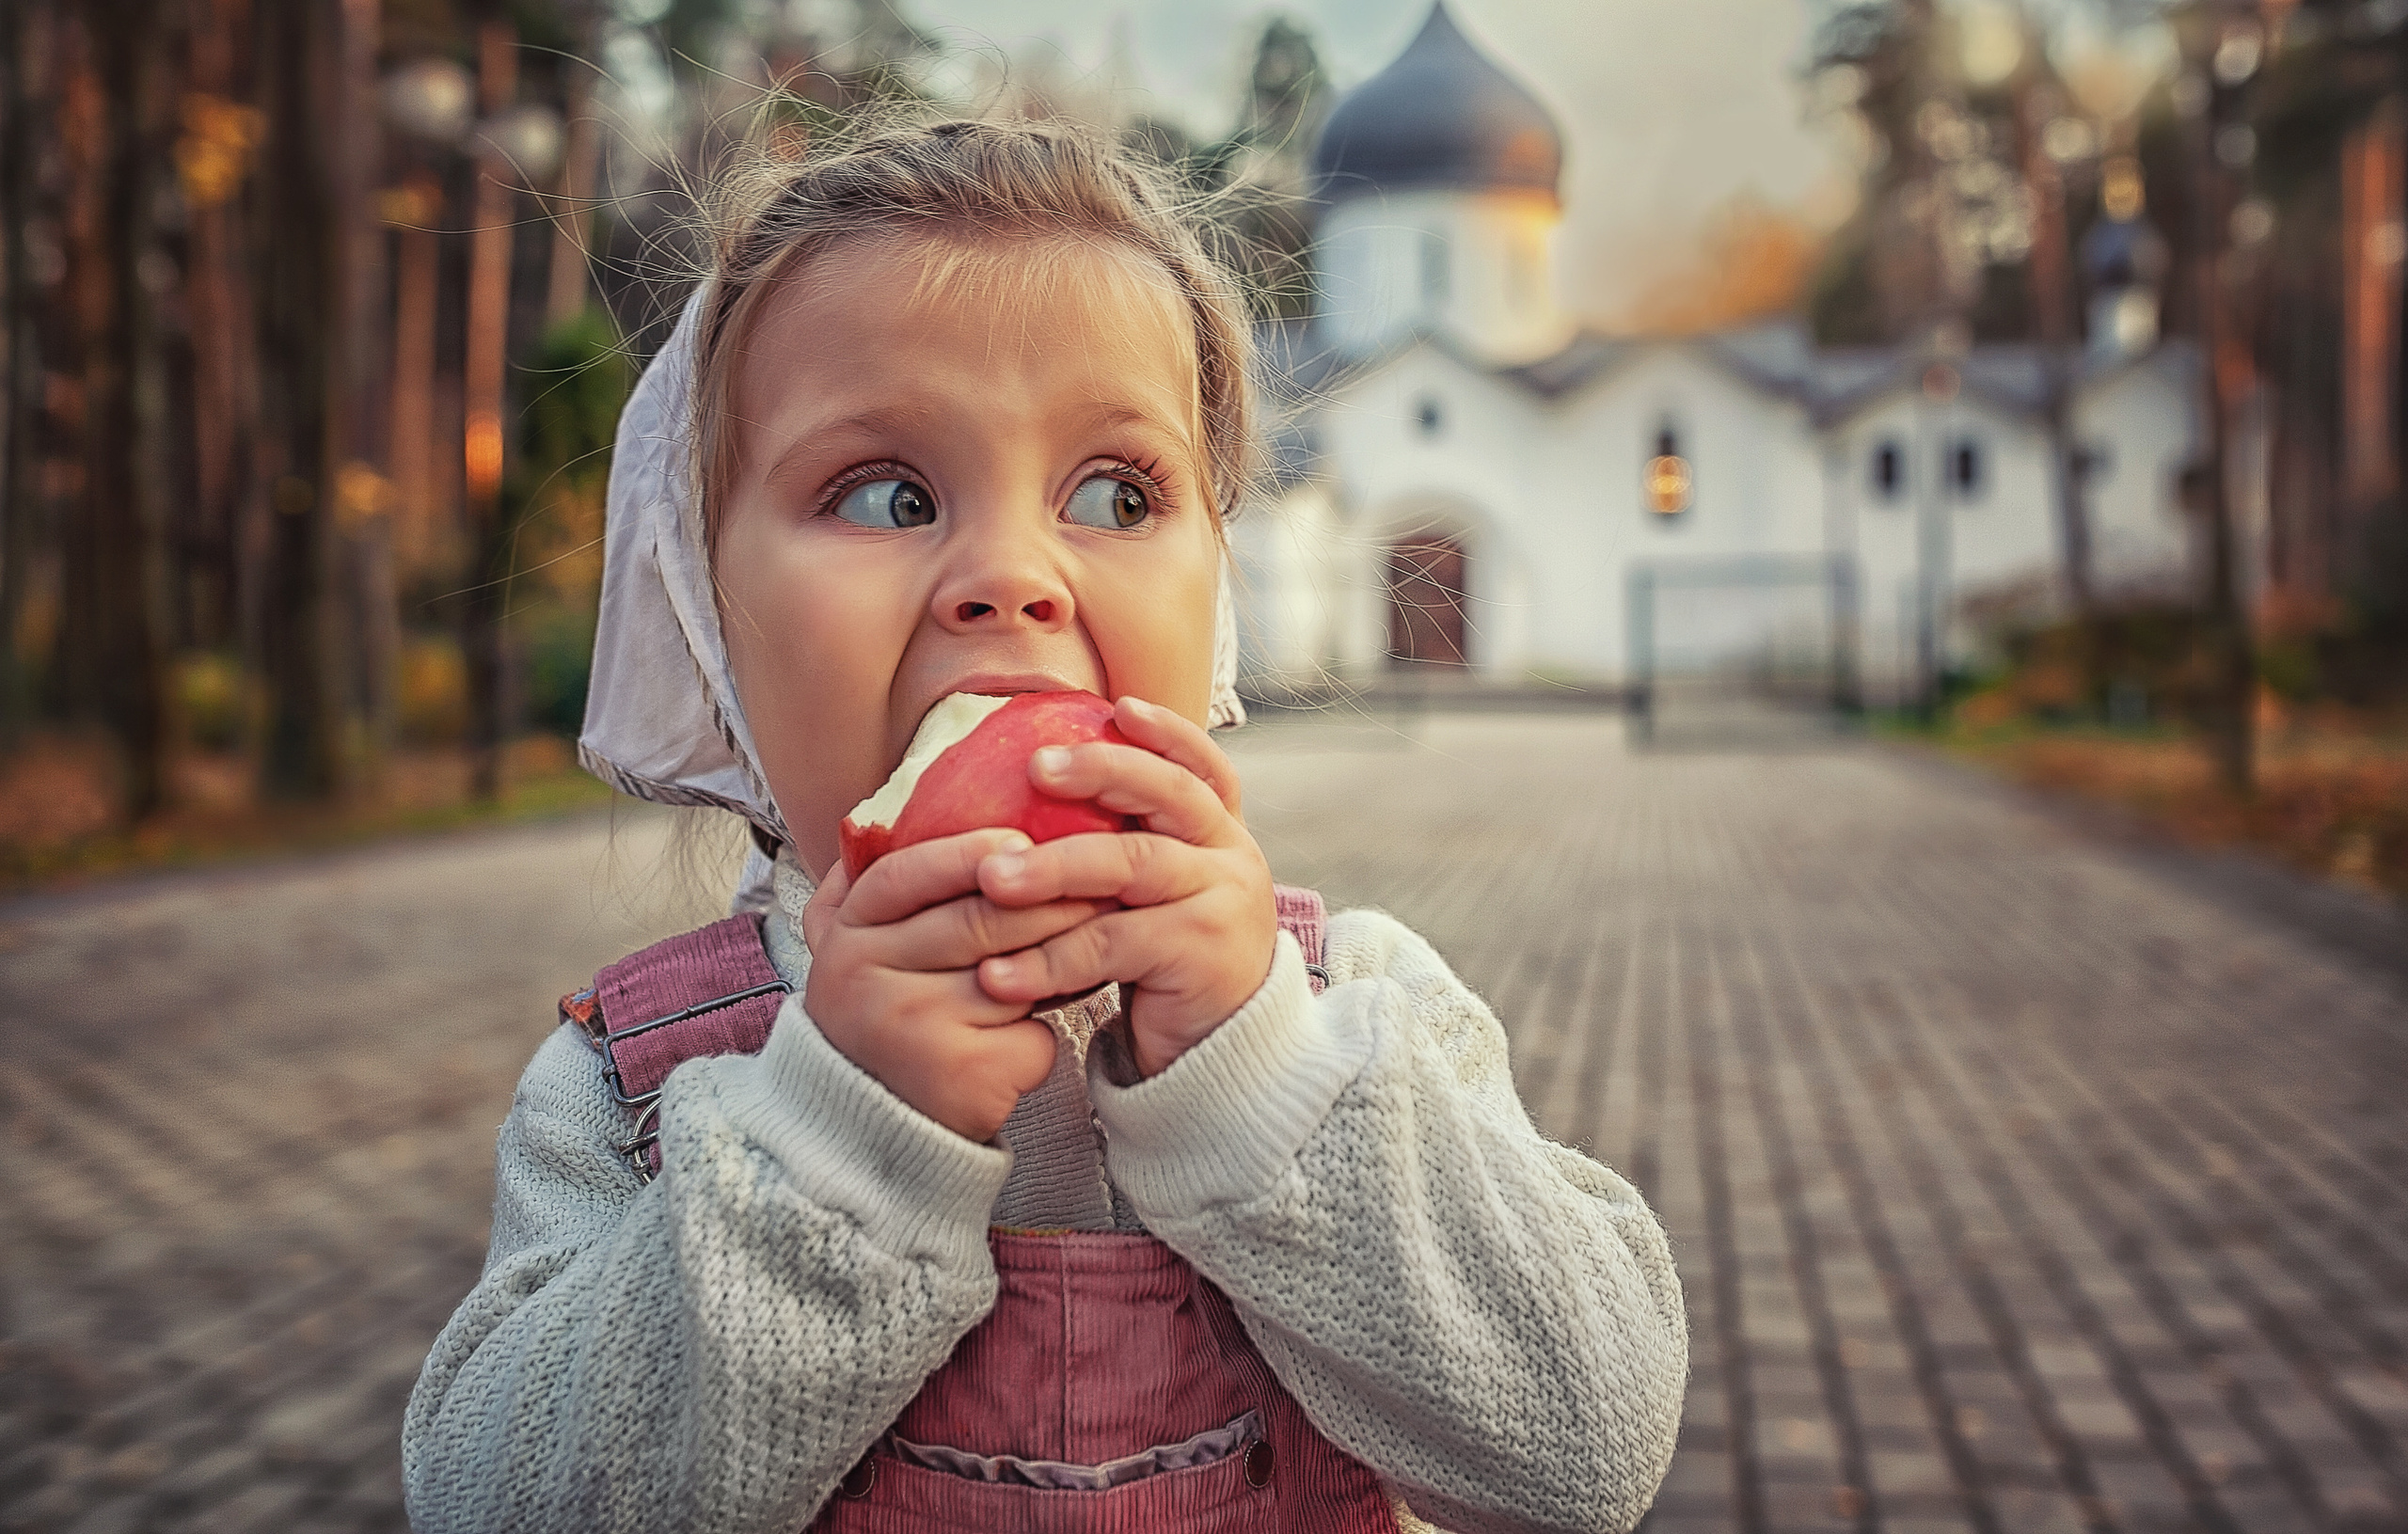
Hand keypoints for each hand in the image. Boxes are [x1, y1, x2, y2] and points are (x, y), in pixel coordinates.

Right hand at [801, 828, 1105, 1140]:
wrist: (871, 1121)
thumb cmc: (888, 1012)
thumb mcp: (865, 943)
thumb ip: (884, 883)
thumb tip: (919, 796)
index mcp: (847, 934)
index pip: (906, 874)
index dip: (967, 851)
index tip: (1023, 836)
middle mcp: (865, 978)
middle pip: (975, 920)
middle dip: (1050, 895)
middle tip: (1107, 875)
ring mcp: (910, 1029)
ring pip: (1014, 973)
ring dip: (1069, 950)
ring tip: (1112, 923)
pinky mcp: (959, 1075)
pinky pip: (1030, 1032)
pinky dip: (1055, 1022)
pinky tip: (1077, 1006)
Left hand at [973, 696, 1276, 1077]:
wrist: (1221, 1054)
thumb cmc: (1166, 964)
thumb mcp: (1157, 896)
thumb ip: (1126, 847)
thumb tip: (1039, 788)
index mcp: (1222, 835)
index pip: (1203, 767)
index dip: (1166, 732)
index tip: (1116, 705)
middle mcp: (1231, 857)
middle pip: (1169, 796)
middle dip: (1101, 772)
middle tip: (1035, 766)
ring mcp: (1222, 904)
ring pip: (1133, 865)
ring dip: (1054, 867)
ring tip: (990, 878)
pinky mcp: (1199, 957)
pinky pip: (1111, 945)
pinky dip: (1048, 959)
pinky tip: (998, 971)